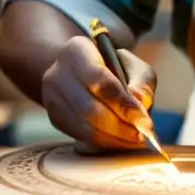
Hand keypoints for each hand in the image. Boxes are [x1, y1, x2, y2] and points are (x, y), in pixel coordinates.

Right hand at [41, 36, 156, 150]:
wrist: (84, 74)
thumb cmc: (115, 68)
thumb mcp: (134, 67)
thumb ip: (142, 83)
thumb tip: (140, 106)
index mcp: (77, 50)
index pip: (99, 79)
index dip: (122, 102)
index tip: (143, 120)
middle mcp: (58, 73)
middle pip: (89, 108)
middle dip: (119, 127)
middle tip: (141, 136)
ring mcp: (51, 97)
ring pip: (84, 127)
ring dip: (113, 139)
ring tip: (134, 141)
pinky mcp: (54, 118)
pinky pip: (79, 137)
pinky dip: (103, 143)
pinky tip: (119, 141)